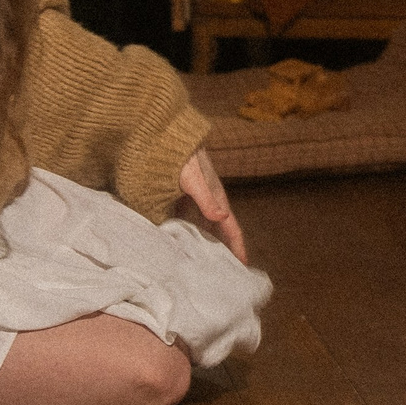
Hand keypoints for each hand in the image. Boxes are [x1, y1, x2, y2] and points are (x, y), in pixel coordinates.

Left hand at [176, 146, 246, 262]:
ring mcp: (194, 198)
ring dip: (207, 243)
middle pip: (219, 231)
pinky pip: (186, 221)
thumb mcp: (192, 176)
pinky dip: (187, 234)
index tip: (243, 266)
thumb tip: (222, 216)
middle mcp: (208, 200)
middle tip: (227, 272)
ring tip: (205, 263)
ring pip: (203, 227)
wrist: (163, 132)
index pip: (231, 228)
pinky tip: (179, 243)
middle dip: (225, 250)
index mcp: (215, 197)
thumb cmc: (179, 153)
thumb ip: (205, 197)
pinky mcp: (178, 196)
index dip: (237, 246)